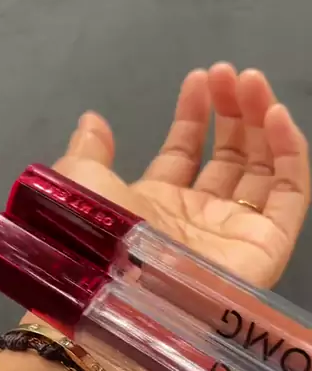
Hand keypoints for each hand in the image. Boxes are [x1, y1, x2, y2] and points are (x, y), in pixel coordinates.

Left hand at [56, 63, 309, 287]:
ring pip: (262, 169)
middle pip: (228, 156)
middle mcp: (198, 219)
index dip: (193, 114)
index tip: (197, 78)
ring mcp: (234, 232)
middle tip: (228, 74)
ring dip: (262, 122)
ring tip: (251, 82)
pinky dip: (291, 153)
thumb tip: (92, 120)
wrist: (121, 297)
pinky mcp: (266, 247)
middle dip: (232, 111)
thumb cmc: (98, 239)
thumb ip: (90, 151)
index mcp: (156, 205)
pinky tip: (277, 117)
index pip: (186, 152)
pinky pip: (291, 195)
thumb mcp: (80, 184)